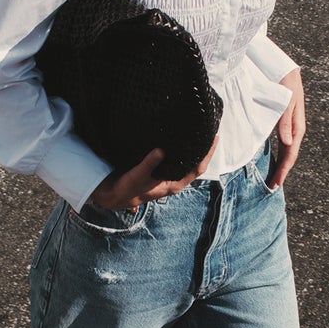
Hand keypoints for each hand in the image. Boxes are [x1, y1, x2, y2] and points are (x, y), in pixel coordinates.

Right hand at [87, 145, 206, 212]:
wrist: (115, 195)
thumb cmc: (128, 189)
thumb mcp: (138, 176)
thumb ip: (149, 164)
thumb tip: (161, 151)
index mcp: (174, 184)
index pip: (198, 168)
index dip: (207, 154)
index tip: (214, 138)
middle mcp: (174, 180)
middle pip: (196, 164)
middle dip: (204, 150)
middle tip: (209, 132)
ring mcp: (168, 176)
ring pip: (186, 162)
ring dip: (193, 150)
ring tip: (198, 134)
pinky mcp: (160, 171)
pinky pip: (176, 160)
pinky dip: (181, 150)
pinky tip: (180, 141)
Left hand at [269, 68, 304, 188]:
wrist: (285, 72)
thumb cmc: (286, 85)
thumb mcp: (286, 103)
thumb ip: (285, 122)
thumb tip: (287, 142)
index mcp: (297, 127)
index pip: (290, 154)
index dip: (283, 170)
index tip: (276, 183)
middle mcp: (295, 129)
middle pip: (289, 155)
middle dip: (282, 171)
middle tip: (273, 186)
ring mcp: (290, 127)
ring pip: (286, 151)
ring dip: (281, 165)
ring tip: (274, 178)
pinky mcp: (285, 123)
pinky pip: (283, 143)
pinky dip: (279, 154)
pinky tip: (275, 160)